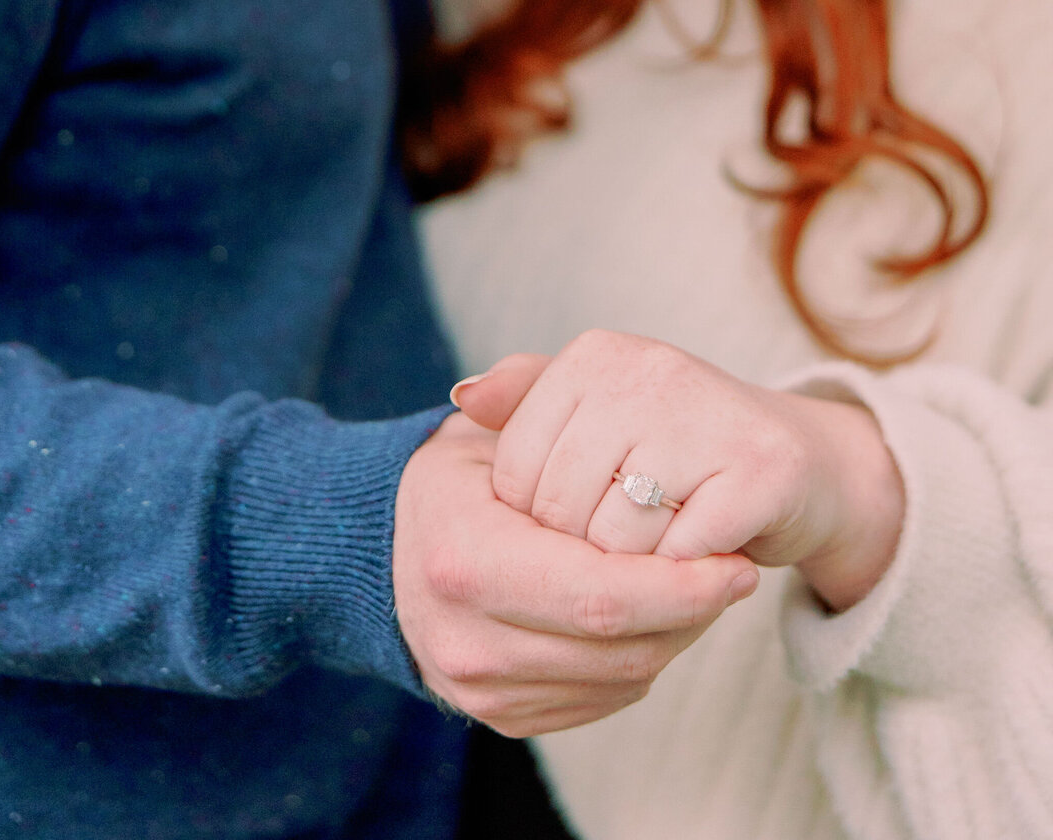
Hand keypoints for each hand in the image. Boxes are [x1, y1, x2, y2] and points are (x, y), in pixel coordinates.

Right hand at [392, 411, 759, 736]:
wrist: (382, 554)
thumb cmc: (451, 479)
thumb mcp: (483, 431)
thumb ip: (537, 402)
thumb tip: (606, 409)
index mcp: (464, 560)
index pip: (598, 592)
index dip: (679, 583)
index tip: (735, 558)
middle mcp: (466, 639)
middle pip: (618, 646)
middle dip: (691, 611)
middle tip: (737, 573)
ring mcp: (482, 689)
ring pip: (619, 678)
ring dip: (675, 635)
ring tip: (700, 585)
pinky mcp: (503, 716)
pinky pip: (602, 698)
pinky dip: (640, 658)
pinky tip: (654, 612)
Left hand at [454, 334, 904, 612]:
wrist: (804, 464)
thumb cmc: (678, 446)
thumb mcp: (598, 414)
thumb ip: (528, 404)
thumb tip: (463, 397)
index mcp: (595, 354)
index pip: (515, 471)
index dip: (535, 523)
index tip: (575, 521)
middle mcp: (647, 368)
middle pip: (561, 509)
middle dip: (584, 551)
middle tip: (625, 542)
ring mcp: (705, 415)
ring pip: (616, 541)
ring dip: (635, 569)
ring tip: (662, 546)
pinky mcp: (758, 470)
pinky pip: (680, 559)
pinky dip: (683, 578)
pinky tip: (702, 556)